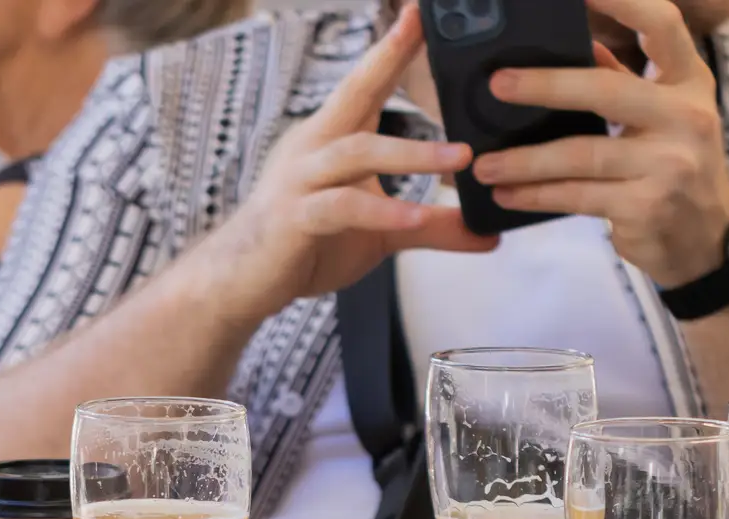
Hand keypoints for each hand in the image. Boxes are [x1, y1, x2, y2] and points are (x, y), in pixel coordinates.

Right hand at [200, 4, 492, 315]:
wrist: (243, 281)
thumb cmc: (306, 244)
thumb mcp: (382, 235)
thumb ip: (432, 228)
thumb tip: (486, 234)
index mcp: (331, 138)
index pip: (366, 84)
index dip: (393, 49)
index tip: (421, 15)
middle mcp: (314, 147)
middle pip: (354, 92)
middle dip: (389, 59)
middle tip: (424, 29)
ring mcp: (301, 180)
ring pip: (357, 152)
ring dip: (413, 154)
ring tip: (460, 158)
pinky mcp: (295, 218)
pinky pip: (342, 207)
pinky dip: (382, 211)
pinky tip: (416, 215)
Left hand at [472, 0, 728, 288]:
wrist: (710, 241)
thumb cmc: (678, 166)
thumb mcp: (666, 115)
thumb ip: (624, 79)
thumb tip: (576, 39)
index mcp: (689, 81)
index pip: (661, 25)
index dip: (623, 0)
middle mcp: (686, 118)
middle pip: (606, 90)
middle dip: (545, 86)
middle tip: (497, 84)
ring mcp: (668, 165)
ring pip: (581, 154)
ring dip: (525, 160)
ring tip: (483, 164)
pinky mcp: (645, 207)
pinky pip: (578, 196)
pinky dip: (537, 195)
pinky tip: (507, 194)